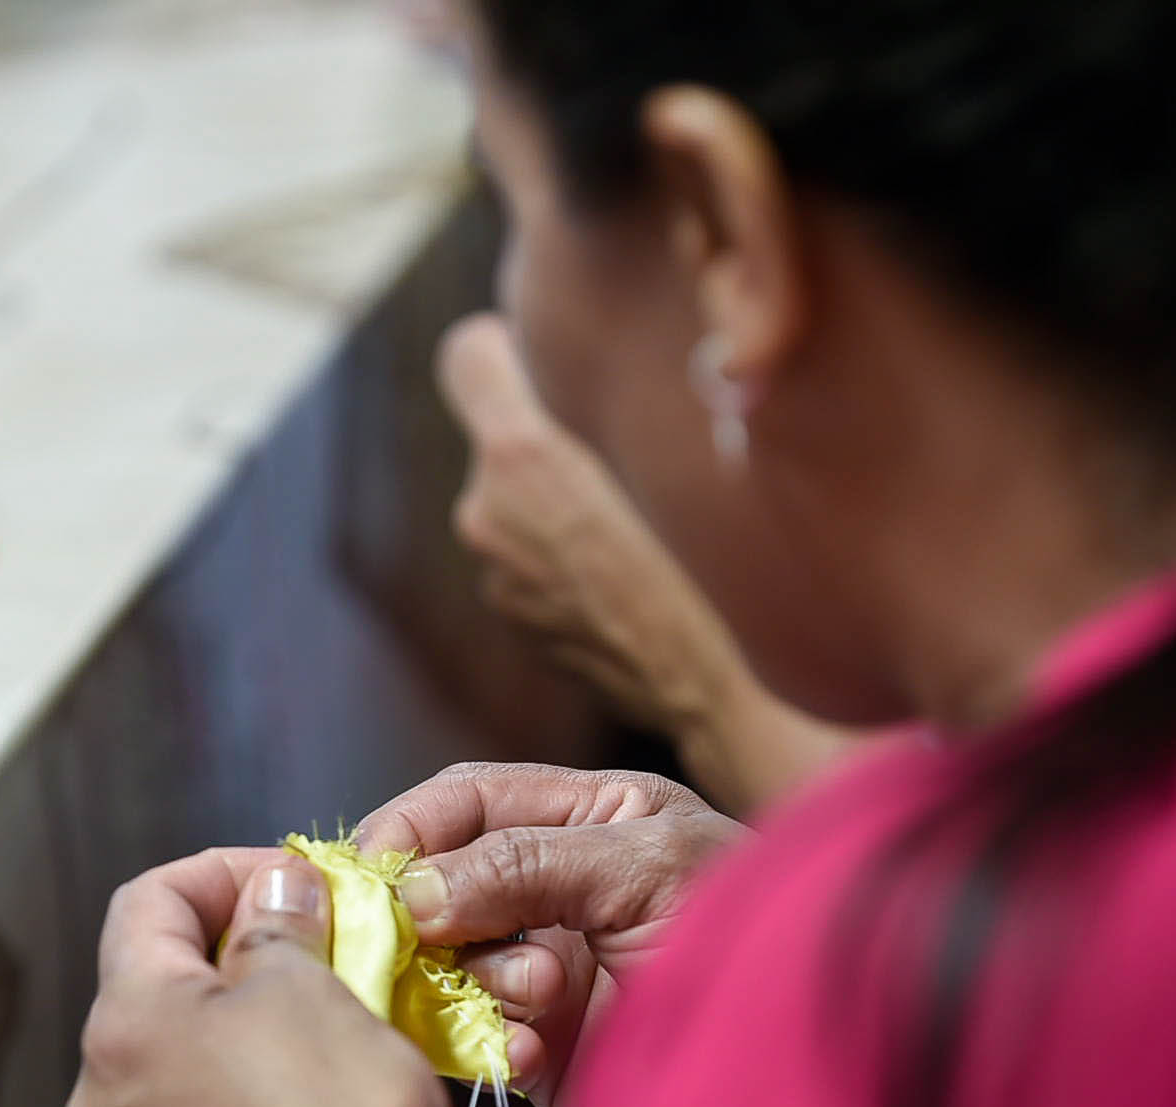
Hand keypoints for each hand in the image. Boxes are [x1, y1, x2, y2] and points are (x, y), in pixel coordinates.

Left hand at [61, 849, 466, 1106]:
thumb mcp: (317, 992)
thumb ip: (278, 927)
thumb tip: (271, 890)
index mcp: (121, 1023)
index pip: (148, 899)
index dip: (227, 872)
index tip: (303, 881)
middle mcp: (99, 1097)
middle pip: (160, 983)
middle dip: (245, 952)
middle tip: (334, 950)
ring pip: (184, 1059)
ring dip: (254, 1026)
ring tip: (340, 1027)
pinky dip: (253, 1096)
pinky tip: (323, 1106)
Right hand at [358, 764, 744, 1106]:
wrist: (807, 1069)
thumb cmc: (756, 937)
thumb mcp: (647, 870)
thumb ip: (527, 863)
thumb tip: (412, 890)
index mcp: (591, 819)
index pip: (469, 802)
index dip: (409, 828)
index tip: (369, 871)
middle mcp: (559, 890)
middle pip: (441, 885)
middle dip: (429, 915)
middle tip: (422, 945)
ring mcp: (548, 970)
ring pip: (450, 965)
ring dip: (480, 982)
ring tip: (544, 998)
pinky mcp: (543, 1048)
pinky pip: (475, 1040)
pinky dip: (490, 1046)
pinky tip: (531, 1056)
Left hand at [438, 313, 859, 814]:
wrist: (707, 688)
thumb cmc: (708, 568)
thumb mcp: (668, 455)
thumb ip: (595, 400)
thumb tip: (573, 362)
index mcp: (520, 460)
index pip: (467, 356)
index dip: (502, 350)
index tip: (540, 362)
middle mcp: (484, 513)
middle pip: (500, 437)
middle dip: (546, 438)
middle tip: (622, 454)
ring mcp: (492, 572)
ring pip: (517, 502)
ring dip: (558, 501)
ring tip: (633, 525)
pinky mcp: (510, 615)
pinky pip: (529, 554)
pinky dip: (563, 553)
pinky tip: (624, 574)